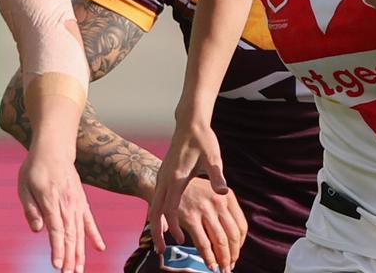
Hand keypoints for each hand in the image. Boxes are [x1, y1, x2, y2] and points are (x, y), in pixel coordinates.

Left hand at [18, 148, 104, 271]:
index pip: (56, 231)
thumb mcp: (24, 186)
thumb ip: (31, 209)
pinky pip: (89, 221)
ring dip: (80, 253)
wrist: (54, 149)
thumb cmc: (35, 168)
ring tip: (79, 270)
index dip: (58, 249)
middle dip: (70, 258)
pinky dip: (95, 235)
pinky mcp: (82, 202)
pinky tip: (99, 249)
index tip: (58, 266)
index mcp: (51, 202)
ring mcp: (77, 204)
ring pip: (80, 233)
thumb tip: (38, 229)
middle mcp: (67, 205)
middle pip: (71, 236)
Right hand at [148, 121, 227, 255]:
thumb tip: (222, 193)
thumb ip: (216, 176)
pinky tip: (165, 223)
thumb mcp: (213, 157)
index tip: (180, 240)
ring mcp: (163, 177)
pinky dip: (158, 213)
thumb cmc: (202, 140)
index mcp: (177, 176)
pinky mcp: (164, 176)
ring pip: (154, 205)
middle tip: (160, 251)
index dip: (173, 225)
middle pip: (155, 209)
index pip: (170, 206)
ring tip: (161, 241)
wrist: (189, 123)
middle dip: (157, 231)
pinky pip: (156, 199)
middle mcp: (166, 178)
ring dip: (156, 224)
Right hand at [173, 178, 246, 272]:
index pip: (241, 225)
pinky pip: (203, 244)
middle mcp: (218, 201)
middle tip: (230, 266)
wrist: (164, 179)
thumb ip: (224, 210)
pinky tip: (209, 264)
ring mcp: (204, 209)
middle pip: (232, 235)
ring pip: (220, 242)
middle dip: (232, 255)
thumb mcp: (212, 191)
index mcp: (227, 195)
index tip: (236, 253)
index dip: (240, 244)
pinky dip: (207, 257)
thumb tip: (234, 239)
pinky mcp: (189, 217)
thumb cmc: (190, 189)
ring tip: (221, 269)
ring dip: (222, 259)